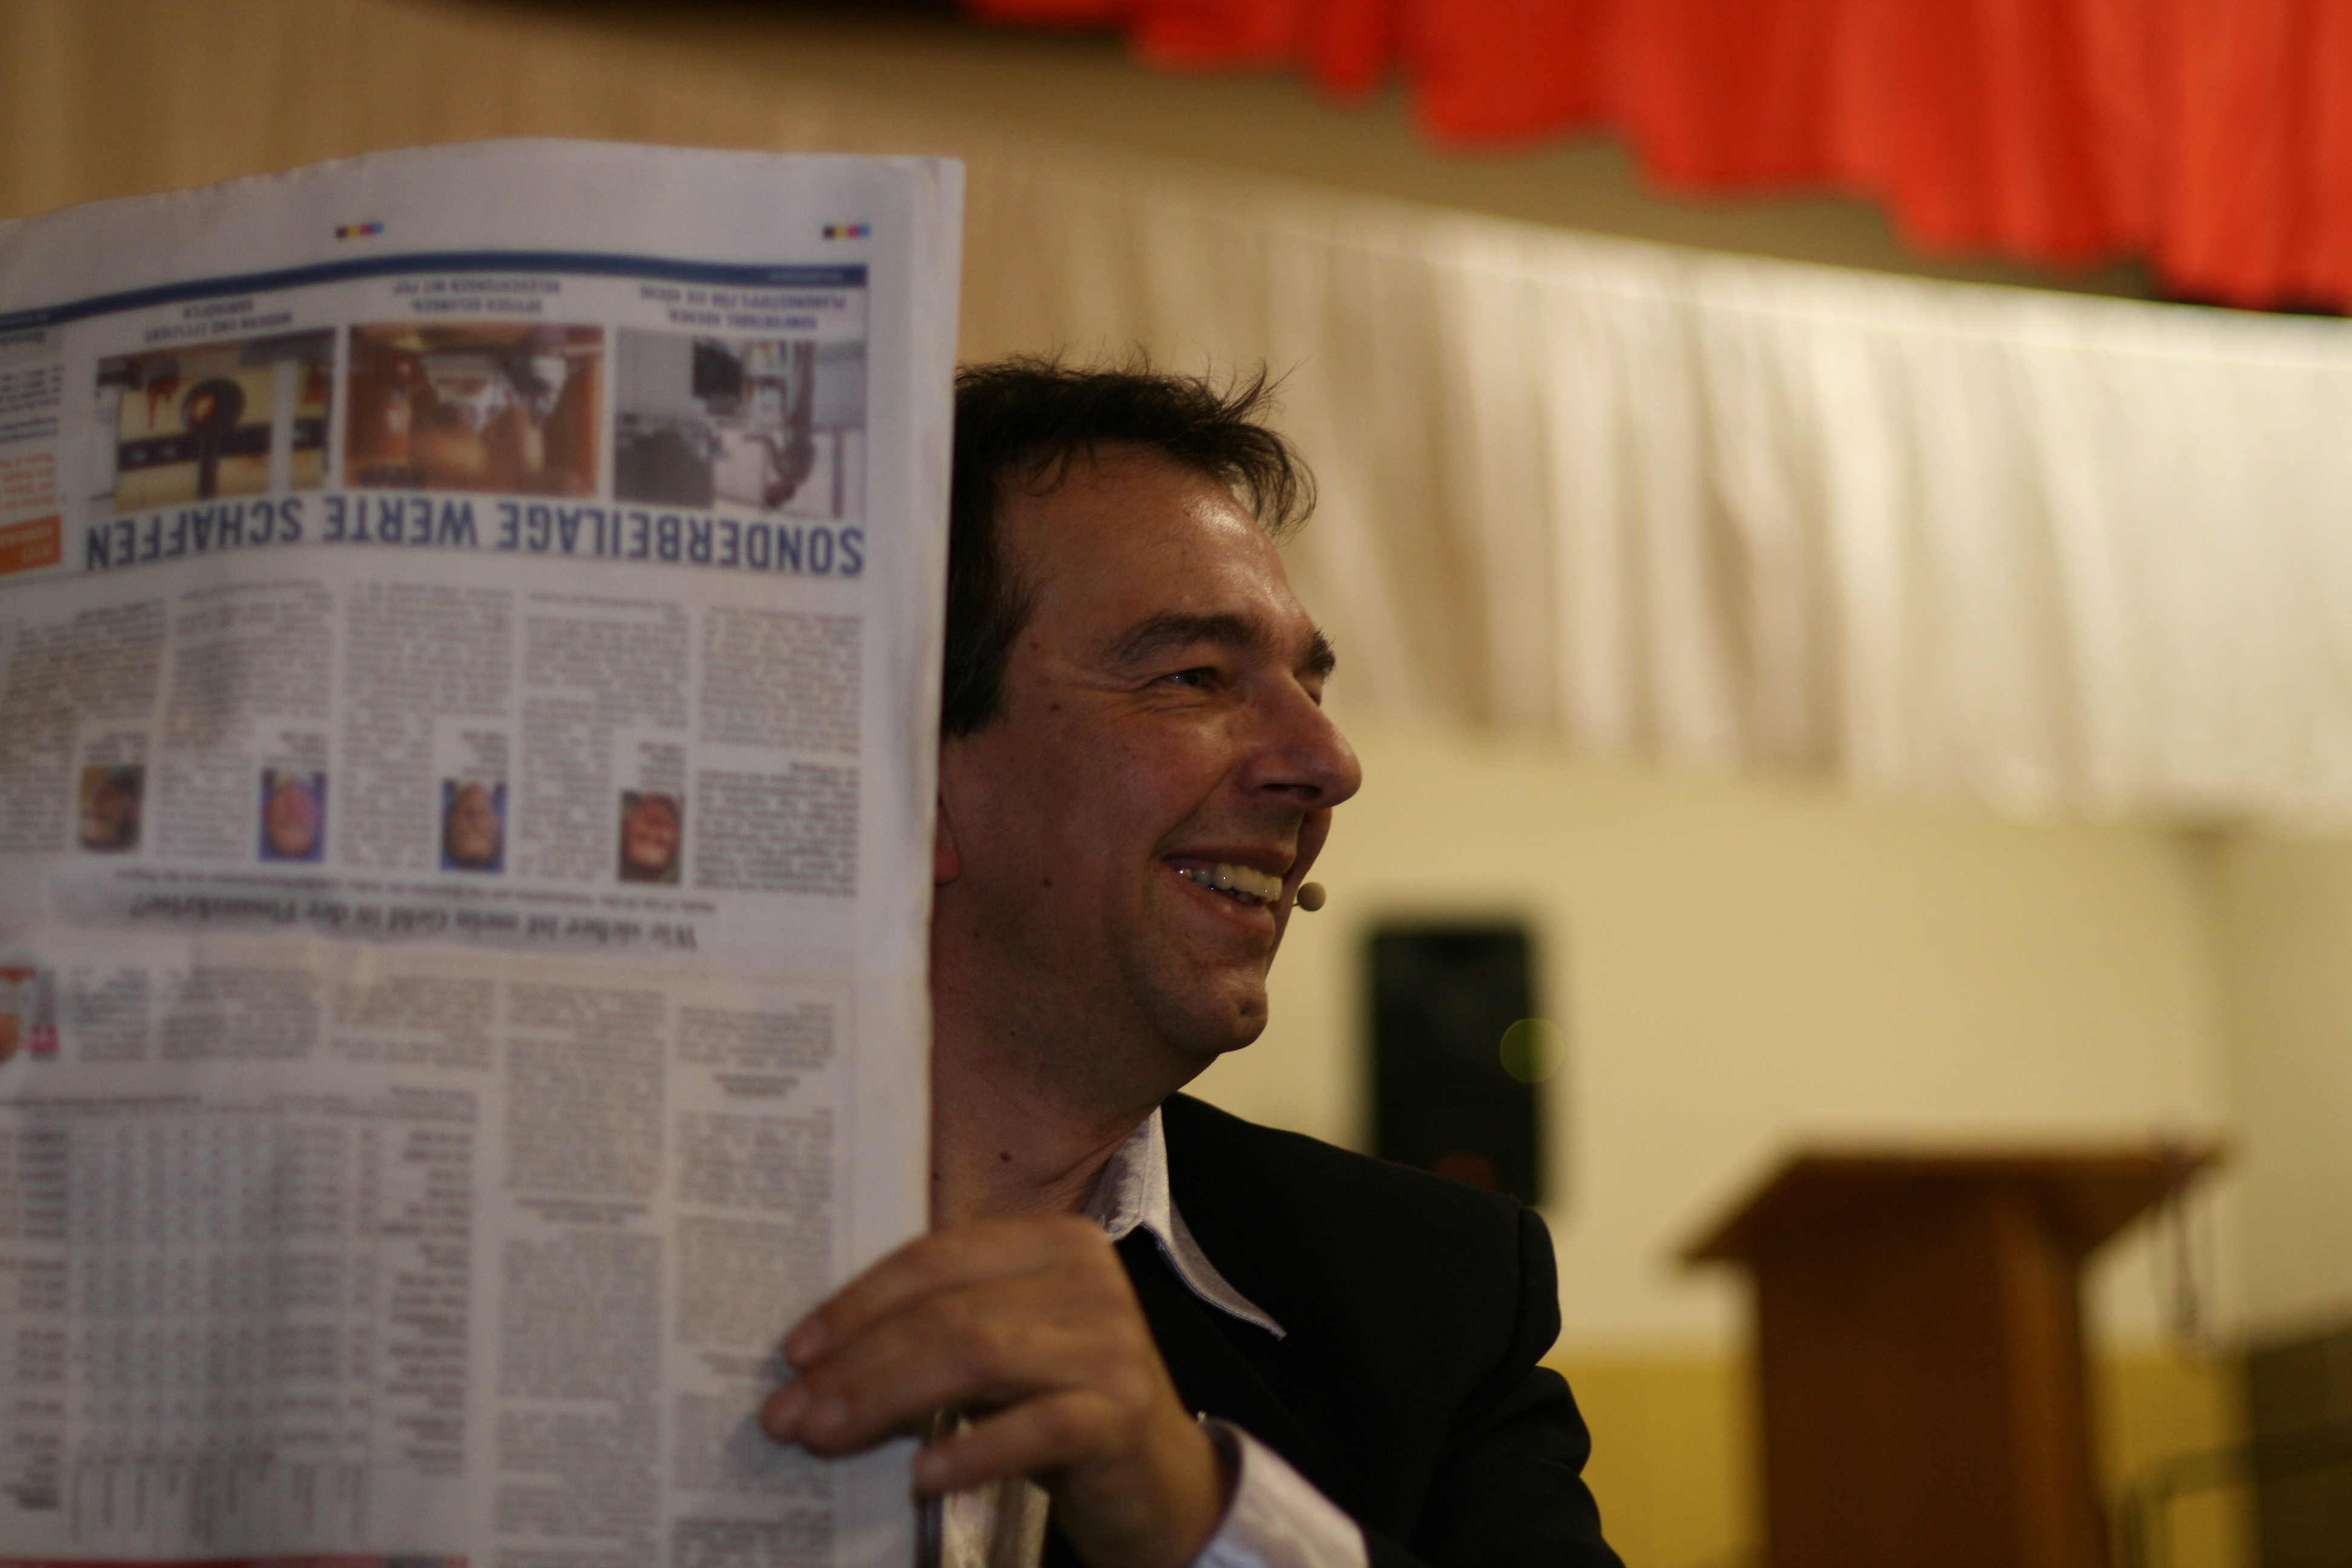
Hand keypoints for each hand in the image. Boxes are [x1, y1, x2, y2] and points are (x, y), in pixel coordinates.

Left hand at [759, 1216, 1233, 1567]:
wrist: (1159, 1480)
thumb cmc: (1060, 1405)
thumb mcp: (1002, 1350)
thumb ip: (935, 1331)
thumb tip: (814, 1366)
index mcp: (1054, 1241)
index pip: (936, 1258)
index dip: (857, 1302)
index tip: (794, 1352)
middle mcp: (1089, 1277)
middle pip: (947, 1310)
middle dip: (856, 1363)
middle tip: (789, 1414)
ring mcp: (1112, 1342)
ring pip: (976, 1355)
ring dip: (886, 1400)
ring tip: (827, 1438)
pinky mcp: (1122, 1411)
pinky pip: (1032, 1426)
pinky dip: (970, 1451)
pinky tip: (920, 1476)